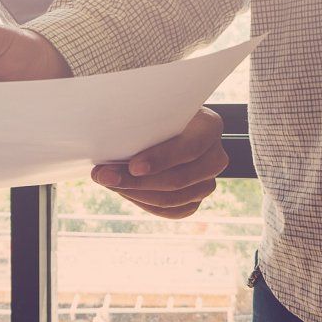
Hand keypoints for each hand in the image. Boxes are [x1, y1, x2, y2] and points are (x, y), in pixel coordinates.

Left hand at [91, 107, 227, 219]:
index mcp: (210, 127)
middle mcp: (215, 157)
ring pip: (172, 199)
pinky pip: (171, 212)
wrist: (168, 127)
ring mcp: (208, 182)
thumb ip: (144, 122)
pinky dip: (144, 203)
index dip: (161, 159)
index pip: (189, 148)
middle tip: (105, 176)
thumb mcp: (155, 109)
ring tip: (108, 182)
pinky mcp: (195, 200)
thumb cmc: (159, 114)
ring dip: (135, 193)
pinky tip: (125, 192)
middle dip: (137, 181)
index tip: (133, 166)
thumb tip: (111, 142)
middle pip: (179, 179)